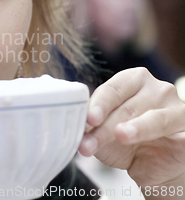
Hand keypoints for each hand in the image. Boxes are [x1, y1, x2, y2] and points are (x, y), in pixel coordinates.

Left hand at [78, 67, 184, 189]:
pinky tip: (154, 142)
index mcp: (133, 80)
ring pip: (153, 118)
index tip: (88, 119)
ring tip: (120, 136)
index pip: (112, 89)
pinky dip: (165, 135)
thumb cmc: (125, 143)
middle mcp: (158, 89)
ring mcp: (177, 108)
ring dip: (132, 129)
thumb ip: (91, 125)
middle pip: (127, 106)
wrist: (152, 169)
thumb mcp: (102, 133)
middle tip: (87, 145)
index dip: (99, 104)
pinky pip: (178, 132)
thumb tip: (75, 124)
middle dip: (104, 128)